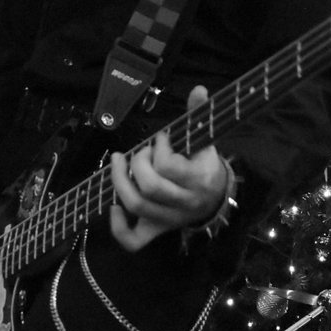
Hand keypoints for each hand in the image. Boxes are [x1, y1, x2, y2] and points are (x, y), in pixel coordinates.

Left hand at [108, 85, 227, 251]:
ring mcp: (169, 220)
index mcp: (200, 180)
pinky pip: (134, 240)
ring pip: (137, 207)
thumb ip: (200, 114)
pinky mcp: (157, 231)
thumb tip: (198, 90)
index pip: (169, 167)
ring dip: (120, 181)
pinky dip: (118, 227)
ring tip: (119, 162)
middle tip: (140, 151)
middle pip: (149, 187)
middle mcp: (185, 204)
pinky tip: (114, 206)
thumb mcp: (206, 140)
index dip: (159, 148)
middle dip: (137, 163)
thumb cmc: (205, 165)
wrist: (216, 199)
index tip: (162, 139)